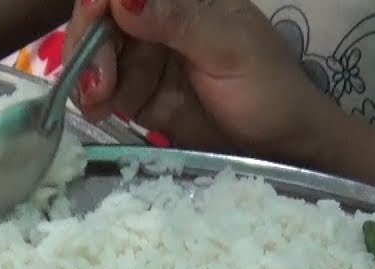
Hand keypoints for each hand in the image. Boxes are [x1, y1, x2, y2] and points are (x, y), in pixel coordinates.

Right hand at [63, 0, 341, 163]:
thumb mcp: (229, 47)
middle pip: (102, 20)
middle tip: (96, 87)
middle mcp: (160, 19)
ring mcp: (149, 58)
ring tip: (99, 106)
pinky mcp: (142, 95)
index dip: (99, 4)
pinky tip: (100, 113)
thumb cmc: (270, 89)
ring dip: (90, 79)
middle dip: (90, 48)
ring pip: (97, 56)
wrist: (284, 147)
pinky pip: (106, 91)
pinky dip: (96, 100)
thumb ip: (178, 20)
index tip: (94, 27)